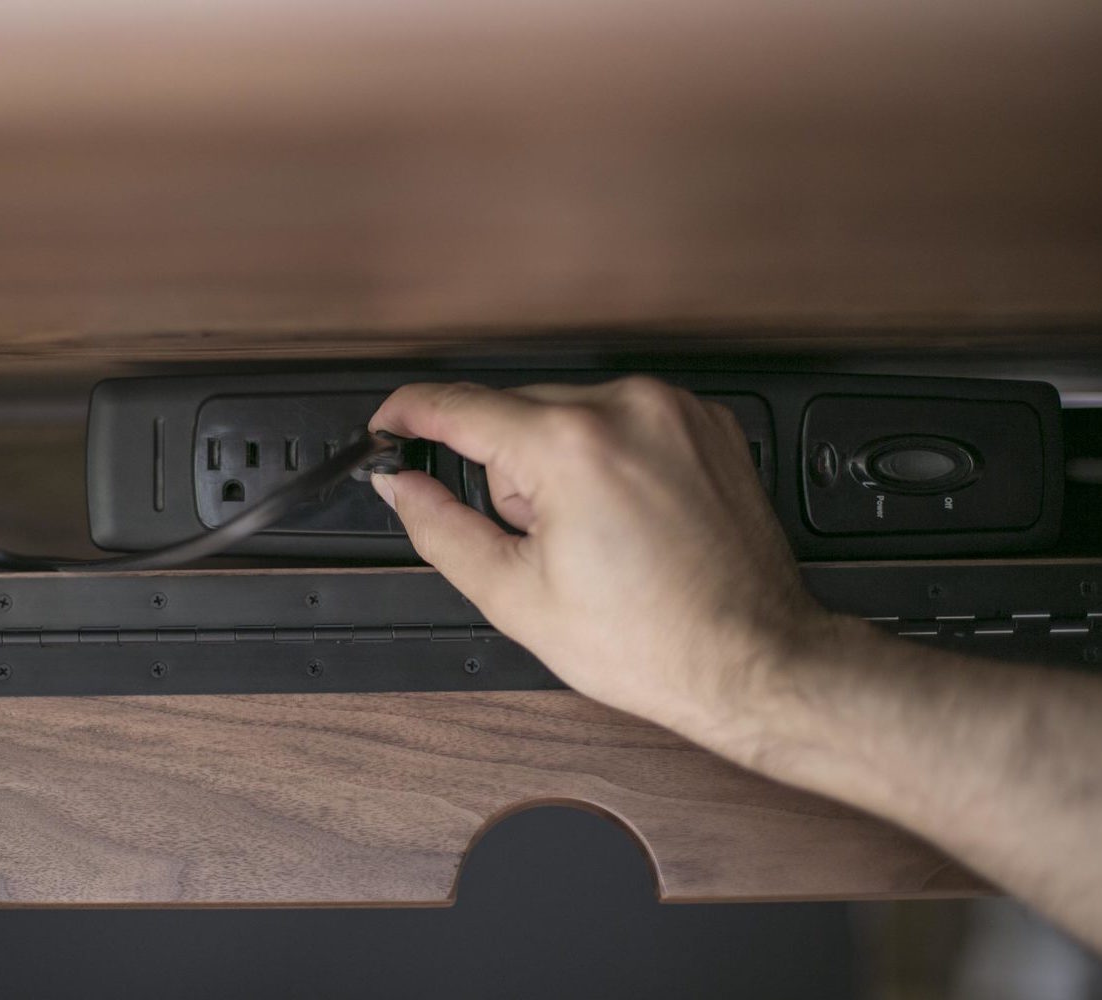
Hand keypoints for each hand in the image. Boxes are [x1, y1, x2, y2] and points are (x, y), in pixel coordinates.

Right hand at [368, 378, 831, 747]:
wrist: (755, 661)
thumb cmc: (653, 642)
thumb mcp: (516, 596)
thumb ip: (440, 528)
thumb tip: (402, 486)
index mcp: (571, 446)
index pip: (460, 406)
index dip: (410, 415)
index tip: (388, 425)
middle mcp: (628, 407)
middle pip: (517, 415)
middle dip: (509, 471)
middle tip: (541, 543)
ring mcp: (674, 409)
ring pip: (570, 415)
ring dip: (559, 464)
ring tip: (599, 538)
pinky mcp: (707, 421)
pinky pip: (623, 419)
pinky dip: (609, 457)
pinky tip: (631, 517)